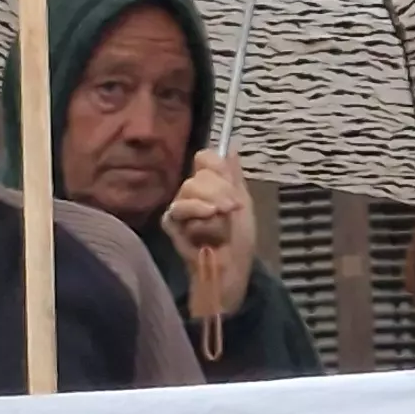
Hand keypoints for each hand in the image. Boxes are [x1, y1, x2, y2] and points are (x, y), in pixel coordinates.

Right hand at [159, 151, 255, 320]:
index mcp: (210, 184)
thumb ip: (234, 175)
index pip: (205, 158)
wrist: (230, 268)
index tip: (231, 185)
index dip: (217, 168)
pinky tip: (206, 222)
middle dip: (220, 191)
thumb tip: (232, 146)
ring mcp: (180, 207)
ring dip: (211, 203)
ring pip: (189, 188)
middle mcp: (192, 192)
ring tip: (221, 217)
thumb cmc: (239, 240)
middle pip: (199, 174)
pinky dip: (196, 214)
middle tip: (231, 209)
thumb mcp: (244, 203)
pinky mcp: (170, 223)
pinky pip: (178, 209)